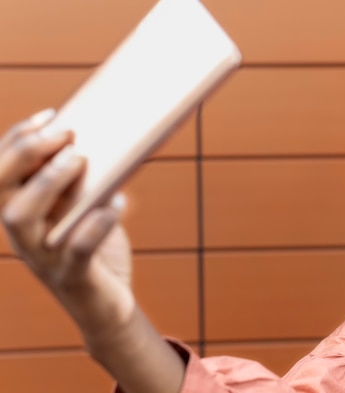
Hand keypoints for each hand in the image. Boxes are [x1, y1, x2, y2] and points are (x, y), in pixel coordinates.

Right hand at [0, 110, 185, 391]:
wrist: (108, 305)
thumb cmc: (96, 251)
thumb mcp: (87, 212)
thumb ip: (86, 184)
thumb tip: (106, 142)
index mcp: (24, 214)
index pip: (1, 171)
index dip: (18, 139)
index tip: (50, 115)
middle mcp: (24, 235)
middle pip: (0, 189)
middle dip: (25, 153)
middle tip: (64, 132)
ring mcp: (44, 258)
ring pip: (21, 219)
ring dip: (45, 183)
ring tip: (77, 158)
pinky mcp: (73, 278)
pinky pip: (75, 253)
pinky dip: (91, 228)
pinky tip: (112, 206)